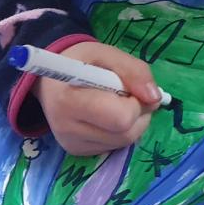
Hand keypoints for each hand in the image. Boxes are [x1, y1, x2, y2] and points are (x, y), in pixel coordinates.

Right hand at [34, 42, 161, 154]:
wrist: (49, 79)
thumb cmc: (78, 62)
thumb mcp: (106, 54)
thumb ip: (134, 70)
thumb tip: (155, 98)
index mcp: (69, 100)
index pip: (120, 118)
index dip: (135, 102)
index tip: (127, 87)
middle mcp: (66, 128)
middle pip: (126, 133)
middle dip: (138, 113)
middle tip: (128, 96)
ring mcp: (71, 143)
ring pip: (124, 142)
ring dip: (133, 123)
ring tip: (117, 104)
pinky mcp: (76, 151)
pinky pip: (114, 146)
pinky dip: (120, 131)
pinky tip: (107, 117)